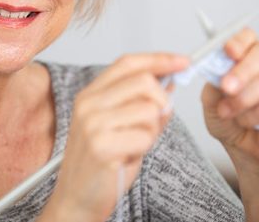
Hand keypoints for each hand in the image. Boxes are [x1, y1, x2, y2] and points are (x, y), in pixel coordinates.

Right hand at [40, 53, 187, 221]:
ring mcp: (93, 124)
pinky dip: (145, 148)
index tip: (182, 61)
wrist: (76, 200)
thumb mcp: (119, 126)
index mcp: (90, 94)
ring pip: (149, 109)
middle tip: (157, 119)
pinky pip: (146, 136)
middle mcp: (88, 104)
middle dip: (162, 100)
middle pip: (143, 81)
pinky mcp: (102, 146)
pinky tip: (129, 156)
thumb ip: (142, 103)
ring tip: (134, 144)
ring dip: (152, 130)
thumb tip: (168, 81)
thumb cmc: (100, 165)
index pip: (128, 63)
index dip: (158, 59)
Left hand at [201, 28, 258, 170]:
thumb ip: (213, 80)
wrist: (239, 144)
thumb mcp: (211, 97)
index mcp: (248, 53)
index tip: (228, 52)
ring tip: (228, 111)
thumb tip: (213, 66)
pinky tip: (246, 121)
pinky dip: (255, 116)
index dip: (239, 41)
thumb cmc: (226, 115)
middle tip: (227, 87)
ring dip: (245, 99)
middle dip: (243, 71)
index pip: (248, 36)